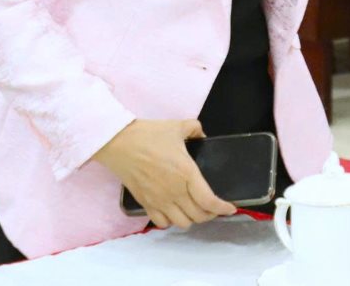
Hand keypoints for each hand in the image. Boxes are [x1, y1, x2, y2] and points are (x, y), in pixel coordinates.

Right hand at [92, 119, 234, 228]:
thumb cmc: (149, 134)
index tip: (231, 208)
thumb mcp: (179, 126)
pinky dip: (171, 221)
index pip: (209, 200)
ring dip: (192, 219)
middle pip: (198, 215)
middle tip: (214, 207)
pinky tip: (175, 212)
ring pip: (182, 223)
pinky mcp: (145, 203)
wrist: (119, 143)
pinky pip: (161, 222)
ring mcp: (159, 200)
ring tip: (195, 210)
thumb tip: (202, 135)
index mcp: (187, 173)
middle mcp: (175, 191)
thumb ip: (196, 129)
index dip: (223, 208)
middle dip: (211, 214)